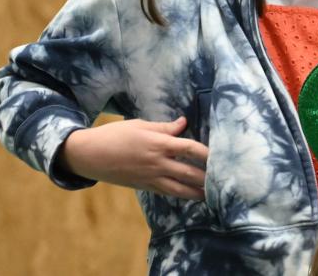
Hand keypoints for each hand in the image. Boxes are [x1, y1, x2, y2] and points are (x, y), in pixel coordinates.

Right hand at [62, 116, 208, 199]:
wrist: (91, 155)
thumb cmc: (115, 135)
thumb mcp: (140, 125)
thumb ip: (164, 127)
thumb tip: (184, 123)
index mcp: (159, 144)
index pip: (191, 149)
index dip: (208, 153)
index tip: (222, 154)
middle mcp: (158, 163)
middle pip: (191, 172)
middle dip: (208, 177)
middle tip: (226, 179)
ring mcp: (152, 177)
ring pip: (181, 189)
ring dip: (199, 192)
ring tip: (215, 194)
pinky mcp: (146, 186)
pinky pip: (169, 192)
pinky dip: (183, 195)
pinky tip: (192, 195)